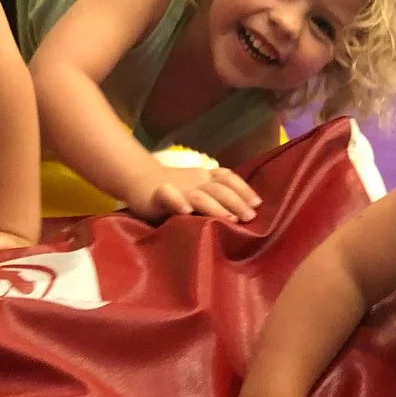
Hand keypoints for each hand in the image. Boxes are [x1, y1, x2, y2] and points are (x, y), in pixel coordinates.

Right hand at [132, 165, 261, 222]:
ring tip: (228, 219)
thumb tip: (246, 210)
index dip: (243, 189)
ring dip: (214, 206)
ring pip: (199, 195)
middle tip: (249, 217)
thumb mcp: (198, 187)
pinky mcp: (157, 196)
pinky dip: (177, 201)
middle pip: (219, 189)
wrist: (137, 179)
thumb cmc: (173, 188)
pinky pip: (168, 196)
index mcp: (206, 178)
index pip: (228, 178)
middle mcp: (195, 182)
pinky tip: (186, 211)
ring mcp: (177, 188)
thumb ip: (216, 195)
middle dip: (236, 202)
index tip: (257, 203)